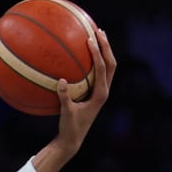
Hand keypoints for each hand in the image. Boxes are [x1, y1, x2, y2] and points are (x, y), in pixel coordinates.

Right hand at [54, 28, 115, 153]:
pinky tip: (82, 54)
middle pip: (111, 63)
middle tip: (98, 31)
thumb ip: (64, 97)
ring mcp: (101, 91)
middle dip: (106, 46)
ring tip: (96, 36)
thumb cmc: (70, 128)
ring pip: (107, 67)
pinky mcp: (94, 92)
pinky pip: (97, 72)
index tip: (90, 40)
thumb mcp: (66, 113)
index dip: (98, 53)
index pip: (103, 68)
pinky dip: (93, 61)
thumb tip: (61, 80)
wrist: (73, 140)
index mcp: (101, 94)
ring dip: (103, 51)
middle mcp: (104, 90)